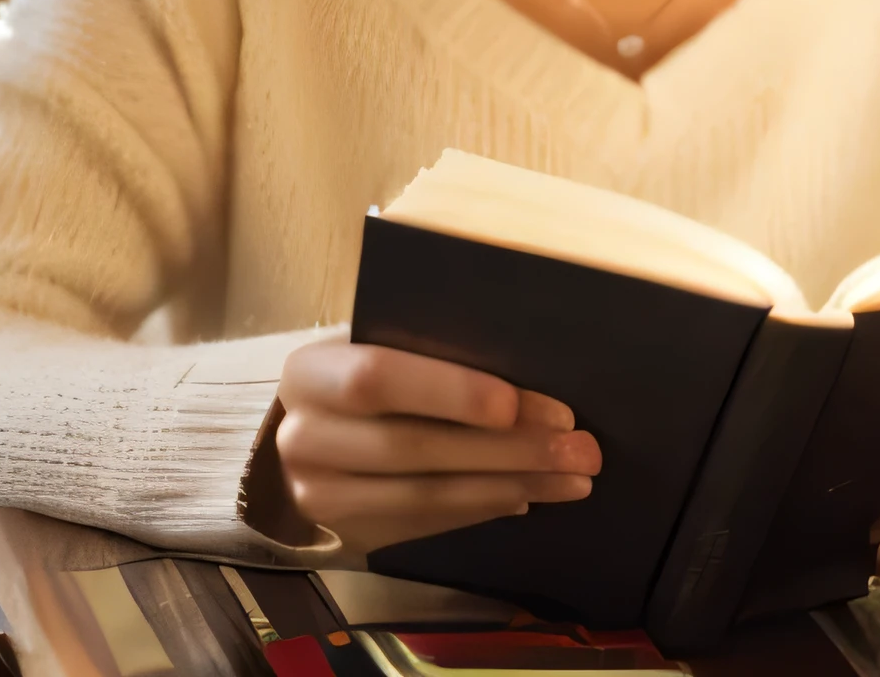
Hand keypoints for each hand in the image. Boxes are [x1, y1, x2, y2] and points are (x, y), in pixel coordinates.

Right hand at [250, 337, 600, 553]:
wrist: (301, 438)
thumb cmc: (357, 375)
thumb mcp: (375, 346)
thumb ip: (427, 350)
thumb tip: (526, 369)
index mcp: (311, 372)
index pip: (377, 378)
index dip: (448, 391)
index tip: (515, 404)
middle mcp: (304, 438)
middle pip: (413, 447)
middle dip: (507, 448)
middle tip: (579, 447)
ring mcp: (320, 495)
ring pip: (426, 494)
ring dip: (510, 485)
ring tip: (572, 478)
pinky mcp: (346, 534)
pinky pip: (426, 523)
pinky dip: (483, 507)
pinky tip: (529, 495)